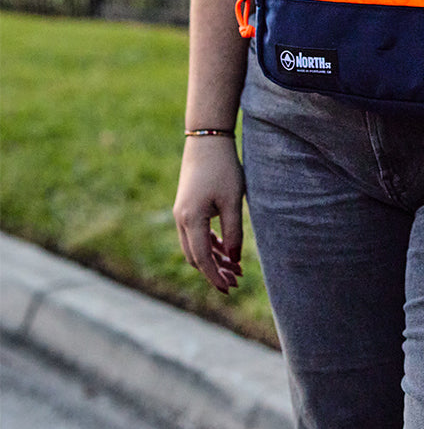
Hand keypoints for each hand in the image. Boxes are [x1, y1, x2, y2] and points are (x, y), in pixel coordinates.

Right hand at [174, 136, 244, 293]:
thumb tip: (233, 260)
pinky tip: (225, 248)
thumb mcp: (233, 201)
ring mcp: (181, 213)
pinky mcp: (186, 206)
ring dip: (213, 258)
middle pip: (196, 257)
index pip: (202, 259)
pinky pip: (195, 233)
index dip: (215, 277)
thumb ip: (233, 232)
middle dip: (215, 271)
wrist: (207, 139)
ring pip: (195, 246)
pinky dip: (209, 243)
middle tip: (237, 279)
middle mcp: (181, 219)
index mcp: (191, 220)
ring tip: (235, 267)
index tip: (230, 289)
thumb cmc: (223, 168)